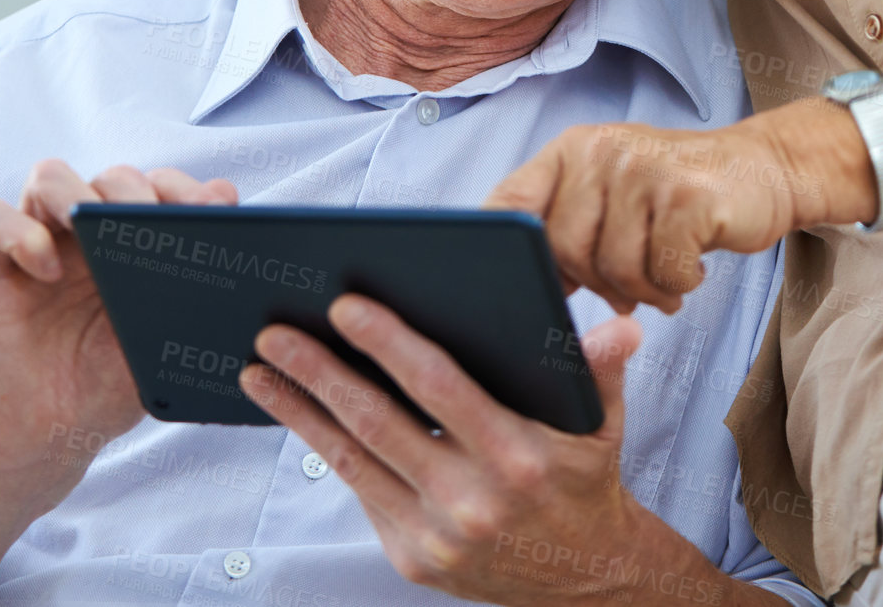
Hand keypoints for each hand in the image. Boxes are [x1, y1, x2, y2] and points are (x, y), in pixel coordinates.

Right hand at [0, 160, 237, 495]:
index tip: (213, 211)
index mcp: (141, 244)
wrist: (44, 438)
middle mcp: (92, 235)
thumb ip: (196, 304)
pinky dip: (20, 232)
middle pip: (115, 176)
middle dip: (141, 190)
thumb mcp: (163, 345)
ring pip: (52, 178)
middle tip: (156, 223)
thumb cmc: (109, 386)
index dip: (191, 190)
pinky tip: (47, 269)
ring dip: (78, 191)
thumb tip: (247, 274)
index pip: (167, 187)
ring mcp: (42, 243)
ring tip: (97, 225)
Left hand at [241, 300, 733, 603]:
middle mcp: (471, 500)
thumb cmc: (585, 477)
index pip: (439, 387)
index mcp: (517, 455)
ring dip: (301, 412)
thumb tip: (622, 328)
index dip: (389, 344)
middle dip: (320, 374)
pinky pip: (362, 491)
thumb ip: (603, 369)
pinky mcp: (412, 557)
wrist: (583, 577)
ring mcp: (435, 535)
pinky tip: (299, 414)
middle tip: (275, 333)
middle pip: (379, 422)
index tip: (346, 305)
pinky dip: (325, 449)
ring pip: (355, 459)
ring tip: (260, 370)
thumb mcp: (604, 422)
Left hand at [483, 104, 872, 312]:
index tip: (505, 286)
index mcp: (574, 150)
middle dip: (597, 284)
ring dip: (644, 291)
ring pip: (615, 268)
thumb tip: (524, 289)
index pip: (511, 200)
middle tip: (629, 289)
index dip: (498, 249)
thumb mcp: (615, 193)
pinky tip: (691, 271)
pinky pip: (664, 272)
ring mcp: (647, 170)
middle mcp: (604, 150)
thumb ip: (569, 226)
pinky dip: (678, 286)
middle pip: (566, 249)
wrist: (762, 169)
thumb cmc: (678, 194)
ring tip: (664, 281)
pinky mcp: (689, 197)